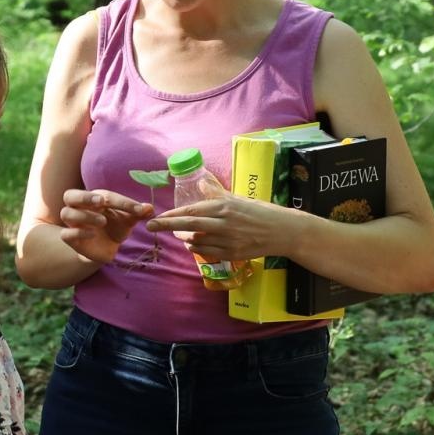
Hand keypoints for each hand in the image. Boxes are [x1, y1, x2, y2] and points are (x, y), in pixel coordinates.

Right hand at [57, 189, 153, 264]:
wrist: (106, 248)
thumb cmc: (115, 228)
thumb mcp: (128, 220)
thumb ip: (137, 213)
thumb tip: (150, 208)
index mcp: (94, 199)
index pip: (105, 196)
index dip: (122, 201)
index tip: (139, 209)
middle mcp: (80, 208)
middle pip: (70, 195)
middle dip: (84, 197)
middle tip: (101, 202)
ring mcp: (73, 223)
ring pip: (66, 213)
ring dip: (84, 215)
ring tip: (102, 221)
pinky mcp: (71, 239)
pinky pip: (66, 234)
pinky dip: (78, 232)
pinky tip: (92, 234)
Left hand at [145, 192, 294, 263]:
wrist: (283, 231)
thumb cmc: (261, 211)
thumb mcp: (237, 198)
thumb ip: (216, 191)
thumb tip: (199, 181)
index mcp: (225, 206)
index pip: (192, 210)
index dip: (173, 214)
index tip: (158, 215)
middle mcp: (224, 222)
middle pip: (189, 224)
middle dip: (167, 225)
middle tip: (150, 227)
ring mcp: (228, 239)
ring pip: (197, 240)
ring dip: (183, 238)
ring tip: (177, 234)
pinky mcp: (232, 253)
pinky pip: (207, 251)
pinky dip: (196, 247)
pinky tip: (192, 243)